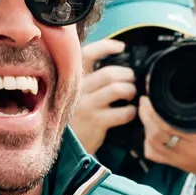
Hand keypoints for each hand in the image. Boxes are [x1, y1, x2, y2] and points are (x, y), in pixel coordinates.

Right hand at [71, 42, 140, 156]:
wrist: (63, 148)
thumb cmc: (73, 118)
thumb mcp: (72, 95)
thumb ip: (87, 81)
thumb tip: (115, 68)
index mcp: (72, 80)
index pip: (87, 54)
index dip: (105, 47)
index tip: (121, 46)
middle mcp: (77, 90)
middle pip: (109, 73)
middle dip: (126, 74)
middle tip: (131, 80)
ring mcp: (86, 106)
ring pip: (117, 89)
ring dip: (130, 90)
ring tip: (131, 95)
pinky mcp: (96, 122)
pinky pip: (122, 112)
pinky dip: (131, 111)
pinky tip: (129, 113)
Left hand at [137, 86, 195, 188]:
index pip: (169, 124)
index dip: (155, 111)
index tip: (151, 97)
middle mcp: (186, 148)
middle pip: (155, 132)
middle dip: (146, 115)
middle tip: (145, 102)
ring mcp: (178, 157)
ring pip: (152, 143)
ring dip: (145, 128)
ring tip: (145, 114)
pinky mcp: (174, 163)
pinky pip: (154, 155)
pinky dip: (147, 144)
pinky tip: (149, 134)